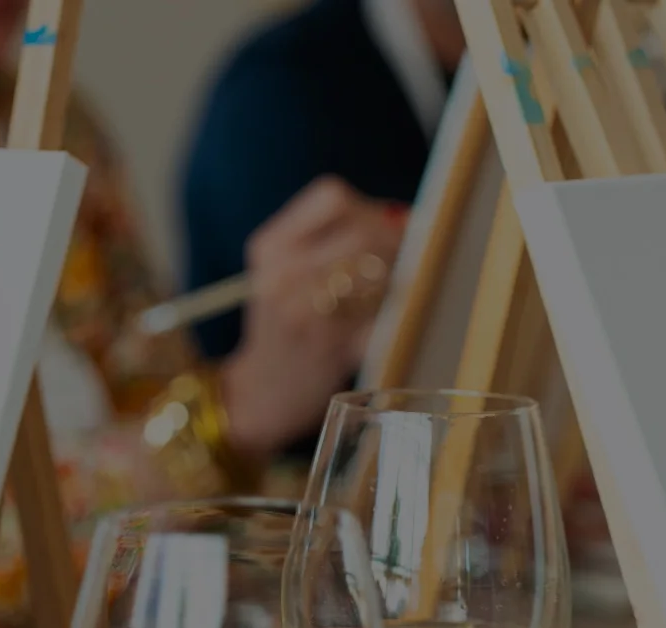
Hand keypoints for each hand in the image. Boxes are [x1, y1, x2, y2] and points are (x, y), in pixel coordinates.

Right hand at [221, 177, 406, 458]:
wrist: (261, 392)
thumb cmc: (283, 325)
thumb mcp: (279, 271)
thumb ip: (327, 239)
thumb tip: (404, 217)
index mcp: (269, 248)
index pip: (332, 198)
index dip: (369, 208)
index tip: (382, 226)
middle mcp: (282, 277)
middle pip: (362, 233)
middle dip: (394, 241)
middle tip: (403, 258)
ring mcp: (307, 315)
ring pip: (378, 273)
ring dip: (397, 277)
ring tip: (391, 288)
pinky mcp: (333, 351)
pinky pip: (384, 318)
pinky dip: (394, 316)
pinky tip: (384, 321)